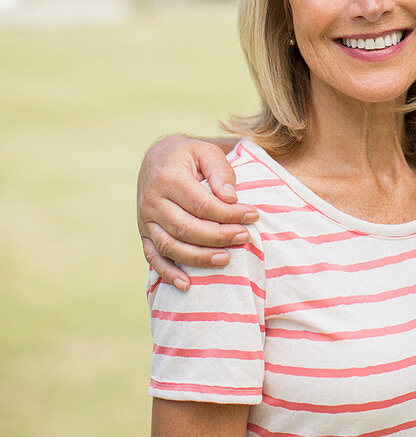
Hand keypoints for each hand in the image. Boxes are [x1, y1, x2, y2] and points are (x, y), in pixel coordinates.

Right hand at [137, 134, 256, 289]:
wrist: (157, 157)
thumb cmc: (188, 155)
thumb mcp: (206, 152)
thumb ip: (220, 172)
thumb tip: (230, 199)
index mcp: (168, 178)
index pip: (202, 204)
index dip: (229, 214)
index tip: (252, 216)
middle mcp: (151, 201)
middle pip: (186, 228)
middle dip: (219, 236)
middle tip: (244, 237)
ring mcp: (145, 219)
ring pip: (171, 246)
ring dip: (199, 258)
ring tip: (226, 260)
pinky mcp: (143, 233)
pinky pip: (153, 257)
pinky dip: (168, 273)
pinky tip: (187, 285)